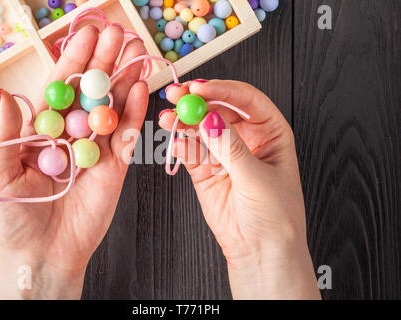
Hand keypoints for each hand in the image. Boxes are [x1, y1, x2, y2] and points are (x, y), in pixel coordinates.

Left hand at [0, 25, 147, 298]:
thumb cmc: (16, 219)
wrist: (46, 255)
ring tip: (136, 54)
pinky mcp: (115, 166)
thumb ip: (5, 136)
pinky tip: (140, 88)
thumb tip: (8, 96)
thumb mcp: (1, 176)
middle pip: (90, 92)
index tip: (86, 34)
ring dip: (124, 80)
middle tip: (118, 34)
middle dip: (103, 62)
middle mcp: (72, 134)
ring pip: (112, 108)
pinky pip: (126, 134)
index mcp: (43, 131)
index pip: (60, 88)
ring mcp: (96, 149)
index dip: (73, 60)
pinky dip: (134, 112)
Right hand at [160, 80, 320, 298]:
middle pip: (218, 108)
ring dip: (183, 120)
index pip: (245, 100)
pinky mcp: (204, 169)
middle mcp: (245, 137)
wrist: (260, 251)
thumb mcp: (257, 178)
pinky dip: (179, 143)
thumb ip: (230, 148)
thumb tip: (210, 119)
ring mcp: (222, 152)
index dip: (222, 90)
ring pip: (200, 127)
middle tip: (177, 95)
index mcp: (270, 132)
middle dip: (198, 100)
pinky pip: (189, 149)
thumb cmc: (275, 216)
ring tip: (168, 118)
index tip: (200, 89)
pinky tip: (172, 140)